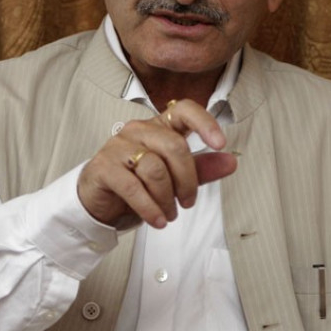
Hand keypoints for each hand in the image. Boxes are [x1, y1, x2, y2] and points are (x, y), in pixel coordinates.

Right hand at [77, 99, 237, 228]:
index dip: (205, 123)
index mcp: (159, 126)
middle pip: (174, 146)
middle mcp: (138, 130)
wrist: (99, 203)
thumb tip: (231, 161)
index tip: (221, 143)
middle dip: (187, 180)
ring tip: (169, 215)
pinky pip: (133, 186)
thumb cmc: (138, 185)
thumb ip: (201, 169)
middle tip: (187, 202)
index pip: (184, 110)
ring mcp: (118, 146)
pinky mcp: (104, 167)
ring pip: (155, 168)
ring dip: (166, 198)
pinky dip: (149, 207)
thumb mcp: (174, 178)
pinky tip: (157, 220)